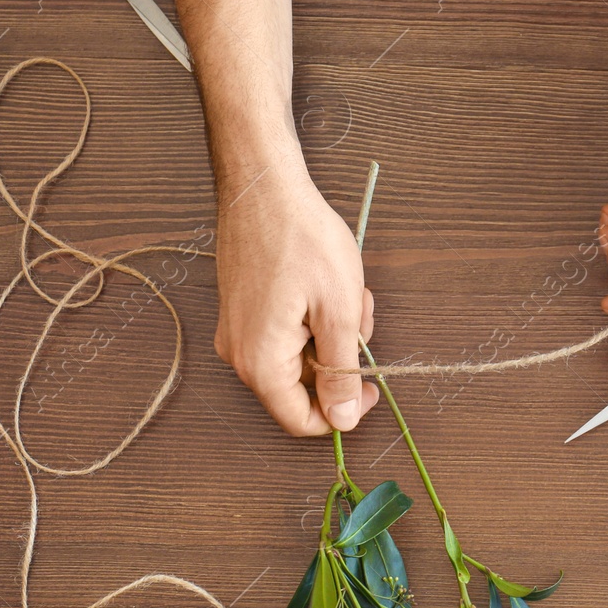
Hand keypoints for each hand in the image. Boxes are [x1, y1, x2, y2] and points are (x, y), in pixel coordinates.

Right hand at [213, 163, 378, 435]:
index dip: (341, 413)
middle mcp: (240, 354)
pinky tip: (325, 285)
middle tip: (360, 317)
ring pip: (298, 356)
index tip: (370, 387)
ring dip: (330, 333)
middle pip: (301, 387)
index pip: (300, 420)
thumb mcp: (338, 312)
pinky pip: (284, 333)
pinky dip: (313, 317)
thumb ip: (340, 373)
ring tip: (344, 292)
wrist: (263, 187)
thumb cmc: (302, 240)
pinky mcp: (242, 310)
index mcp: (261, 363)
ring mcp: (237, 331)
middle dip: (340, 359)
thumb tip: (342, 420)